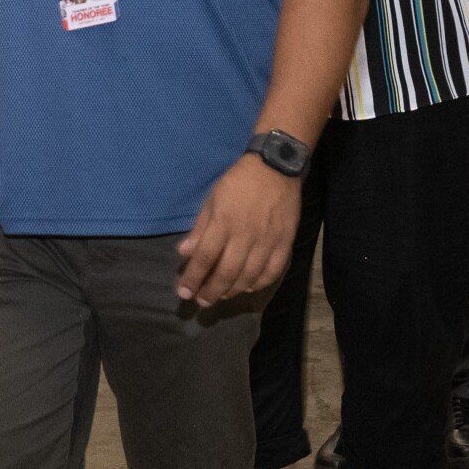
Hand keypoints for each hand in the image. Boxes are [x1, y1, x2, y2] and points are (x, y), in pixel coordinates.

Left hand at [176, 156, 300, 307]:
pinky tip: (249, 286)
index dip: (193, 279)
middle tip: (202, 301)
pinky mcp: (285, 241)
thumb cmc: (239, 181)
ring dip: (233, 290)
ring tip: (222, 295)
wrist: (275, 166)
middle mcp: (245, 234)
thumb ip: (200, 228)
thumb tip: (184, 253)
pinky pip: (273, 270)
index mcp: (224, 222)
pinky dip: (260, 283)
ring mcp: (268, 239)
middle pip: (226, 273)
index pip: (204, 258)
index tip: (184, 293)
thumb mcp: (213, 199)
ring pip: (249, 276)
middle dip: (211, 292)